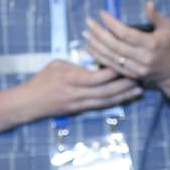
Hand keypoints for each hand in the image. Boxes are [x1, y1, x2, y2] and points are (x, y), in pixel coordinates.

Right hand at [23, 58, 141, 117]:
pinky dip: (115, 102)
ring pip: (106, 101)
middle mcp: (78, 94)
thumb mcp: (57, 65)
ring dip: (124, 96)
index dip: (113, 72)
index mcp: (71, 79)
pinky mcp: (80, 110)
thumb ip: (77, 64)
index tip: (125, 63)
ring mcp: (80, 104)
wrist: (29, 103)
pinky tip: (125, 98)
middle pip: (106, 91)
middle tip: (139, 77)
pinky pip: (101, 106)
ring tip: (138, 89)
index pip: (97, 77)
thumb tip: (93, 59)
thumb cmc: (41, 80)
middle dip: (124, 85)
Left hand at [83, 1, 169, 94]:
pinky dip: (99, 56)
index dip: (112, 23)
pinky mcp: (130, 75)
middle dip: (99, 33)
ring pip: (111, 56)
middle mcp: (143, 58)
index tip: (102, 13)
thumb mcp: (167, 27)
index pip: (126, 33)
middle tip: (89, 22)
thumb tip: (148, 3)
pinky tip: (90, 47)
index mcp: (152, 44)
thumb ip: (156, 15)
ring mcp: (136, 69)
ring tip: (86, 33)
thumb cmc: (168, 45)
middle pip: (115, 45)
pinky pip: (111, 65)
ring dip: (96, 44)